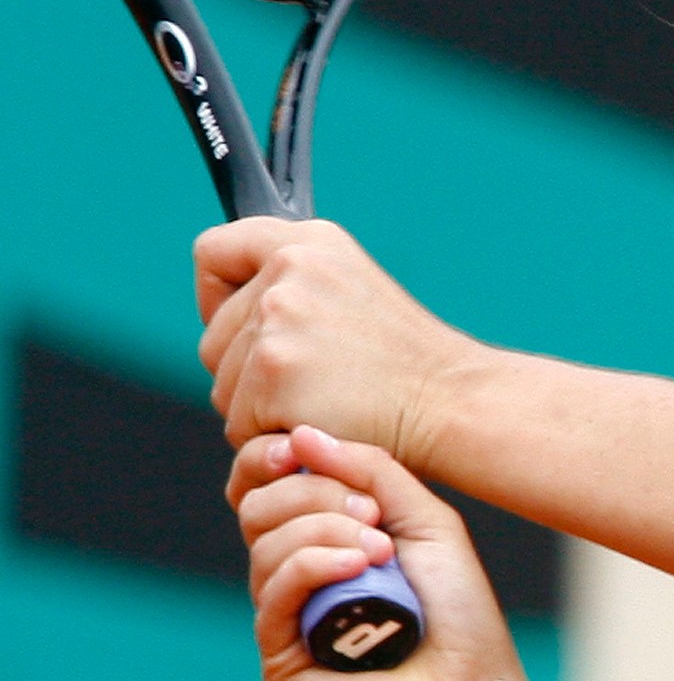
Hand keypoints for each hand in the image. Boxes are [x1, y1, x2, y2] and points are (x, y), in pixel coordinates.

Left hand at [195, 217, 470, 463]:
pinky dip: (273, 438)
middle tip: (313, 383)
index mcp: (310, 242)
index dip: (217, 298)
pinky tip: (321, 424)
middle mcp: (290, 268)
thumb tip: (234, 312)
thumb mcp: (353, 293)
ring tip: (325, 403)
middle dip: (247, 372)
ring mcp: (279, 318)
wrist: (452, 404)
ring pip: (224, 386)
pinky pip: (239, 424)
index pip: (214, 252)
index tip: (243, 327)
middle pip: (213, 337)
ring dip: (261, 409)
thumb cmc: (409, 366)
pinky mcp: (273, 371)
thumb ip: (294, 288)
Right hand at [233, 425, 525, 680]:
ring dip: (324, 531)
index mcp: (327, 537)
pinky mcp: (281, 656)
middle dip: (314, 494)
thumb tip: (301, 434)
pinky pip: (274, 591)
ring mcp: (287, 616)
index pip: (269, 484)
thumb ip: (372, 472)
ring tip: (380, 551)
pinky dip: (313, 565)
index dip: (273, 458)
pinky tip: (356, 566)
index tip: (299, 445)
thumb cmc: (458, 612)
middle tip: (375, 517)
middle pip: (259, 507)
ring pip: (264, 545)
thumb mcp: (427, 522)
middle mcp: (300, 574)